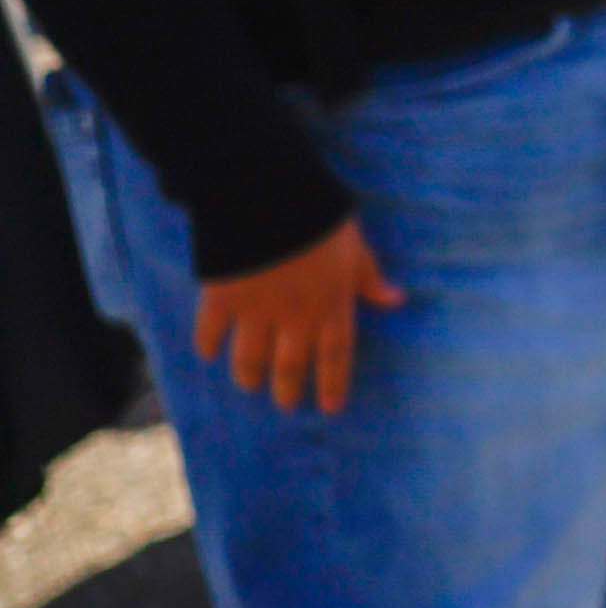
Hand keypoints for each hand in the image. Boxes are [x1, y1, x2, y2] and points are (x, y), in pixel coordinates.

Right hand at [193, 217, 403, 412]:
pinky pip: (210, 331)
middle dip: (288, 388)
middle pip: (291, 364)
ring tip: (249, 384)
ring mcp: (256, 311)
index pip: (336, 354)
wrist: (270, 200)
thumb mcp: (356, 247)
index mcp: (331, 304)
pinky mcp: (221, 299)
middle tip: (285, 404)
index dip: (333, 382)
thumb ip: (369, 277)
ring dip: (250, 374)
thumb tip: (395, 300)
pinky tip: (207, 354)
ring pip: (251, 357)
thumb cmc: (320, 219)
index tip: (330, 407)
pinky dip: (207, 344)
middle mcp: (295, 316)